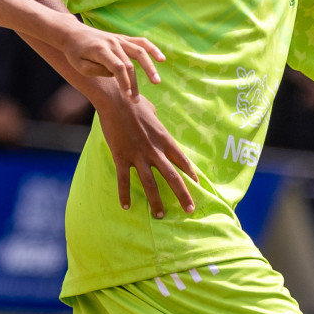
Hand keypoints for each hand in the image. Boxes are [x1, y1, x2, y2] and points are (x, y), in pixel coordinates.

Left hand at [60, 21, 164, 96]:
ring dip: (149, 68)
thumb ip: (97, 71)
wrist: (73, 33)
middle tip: (135, 101)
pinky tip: (162, 59)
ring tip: (157, 82)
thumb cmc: (74, 52)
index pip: (117, 67)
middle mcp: (112, 42)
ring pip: (139, 52)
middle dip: (133, 84)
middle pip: (129, 65)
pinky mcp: (123, 38)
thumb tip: (115, 74)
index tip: (127, 96)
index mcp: (100, 50)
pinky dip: (152, 49)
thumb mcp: (79, 66)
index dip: (124, 82)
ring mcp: (119, 39)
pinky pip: (141, 42)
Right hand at [93, 89, 197, 217]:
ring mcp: (137, 155)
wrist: (115, 99)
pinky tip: (126, 207)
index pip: (183, 161)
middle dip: (182, 195)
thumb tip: (156, 122)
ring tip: (160, 215)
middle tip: (190, 210)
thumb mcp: (152, 111)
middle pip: (172, 177)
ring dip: (156, 201)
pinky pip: (123, 180)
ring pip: (150, 183)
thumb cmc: (134, 101)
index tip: (199, 185)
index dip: (191, 174)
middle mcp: (154, 150)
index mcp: (164, 139)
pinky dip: (124, 194)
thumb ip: (156, 123)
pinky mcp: (121, 156)